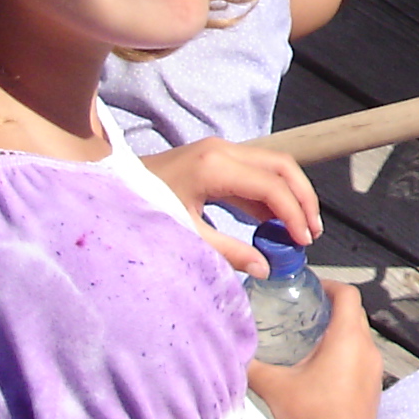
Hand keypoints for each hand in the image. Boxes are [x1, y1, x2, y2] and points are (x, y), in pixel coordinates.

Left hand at [143, 137, 321, 276]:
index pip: (271, 187)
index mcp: (215, 166)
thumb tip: (266, 268)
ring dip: (291, 194)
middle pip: (282, 166)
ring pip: (274, 166)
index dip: (293, 215)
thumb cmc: (140, 208)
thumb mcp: (184, 234)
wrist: (106, 184)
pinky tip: (273, 223)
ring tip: (300, 229)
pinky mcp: (216, 158)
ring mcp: (221, 151)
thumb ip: (227, 251)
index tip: (303, 241)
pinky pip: (256, 172)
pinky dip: (271, 194)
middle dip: (303, 199)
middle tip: (312, 233)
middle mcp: (224, 150)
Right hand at [247, 283, 380, 418]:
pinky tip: (325, 373)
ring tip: (313, 341)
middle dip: (334, 309)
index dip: (330, 285)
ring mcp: (375, 372)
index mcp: (348, 337)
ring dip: (342, 335)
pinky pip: (364, 362)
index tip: (311, 287)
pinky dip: (348, 357)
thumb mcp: (273, 386)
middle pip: (356, 315)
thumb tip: (232, 353)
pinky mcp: (375, 392)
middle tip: (307, 312)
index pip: (347, 295)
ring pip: (361, 340)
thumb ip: (251, 366)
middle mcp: (368, 349)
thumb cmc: (310, 413)